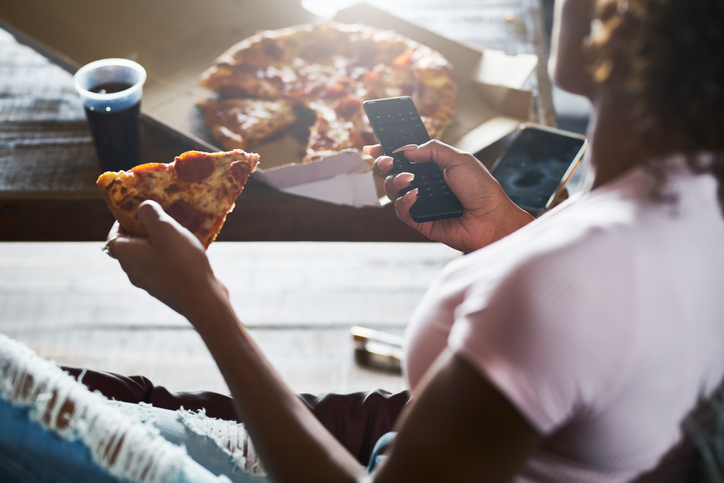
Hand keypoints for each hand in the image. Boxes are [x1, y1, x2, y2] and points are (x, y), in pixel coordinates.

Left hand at [105, 200, 227, 320]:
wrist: (203, 299)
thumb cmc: (182, 262)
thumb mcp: (165, 228)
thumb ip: (150, 213)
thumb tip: (142, 208)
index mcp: (128, 256)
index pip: (112, 237)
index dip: (120, 223)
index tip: (136, 211)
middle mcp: (134, 271)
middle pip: (131, 247)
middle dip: (142, 231)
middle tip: (160, 219)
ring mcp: (151, 283)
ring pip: (148, 257)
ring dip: (158, 244)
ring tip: (177, 233)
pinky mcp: (167, 289)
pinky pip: (163, 267)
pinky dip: (170, 257)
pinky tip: (188, 251)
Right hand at [367, 140, 533, 252]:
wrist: (491, 218)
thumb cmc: (481, 189)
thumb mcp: (459, 159)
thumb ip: (432, 150)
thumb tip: (406, 149)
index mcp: (432, 167)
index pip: (404, 157)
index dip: (387, 151)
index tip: (374, 145)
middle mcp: (423, 184)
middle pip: (391, 173)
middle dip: (383, 164)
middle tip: (387, 161)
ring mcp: (420, 202)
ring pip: (392, 191)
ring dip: (394, 182)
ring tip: (408, 179)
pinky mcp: (420, 221)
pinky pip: (401, 211)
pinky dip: (404, 202)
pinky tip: (414, 195)